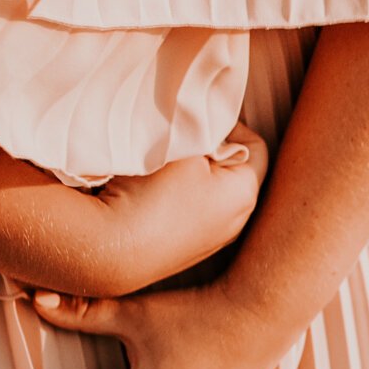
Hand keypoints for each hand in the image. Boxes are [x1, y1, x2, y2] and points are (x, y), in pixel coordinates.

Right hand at [90, 123, 270, 288]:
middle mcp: (236, 220)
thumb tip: (204, 126)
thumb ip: (202, 131)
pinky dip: (177, 195)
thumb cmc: (153, 194)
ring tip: (161, 164)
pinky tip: (152, 190)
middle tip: (178, 139)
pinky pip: (190, 210)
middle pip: (231, 169)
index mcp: (245, 193)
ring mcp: (212, 238)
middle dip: (208, 149)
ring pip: (208, 189)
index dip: (229, 126)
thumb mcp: (184, 148)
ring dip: (189, 172)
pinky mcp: (187, 248)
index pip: (254, 146)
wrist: (113, 248)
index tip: (198, 120)